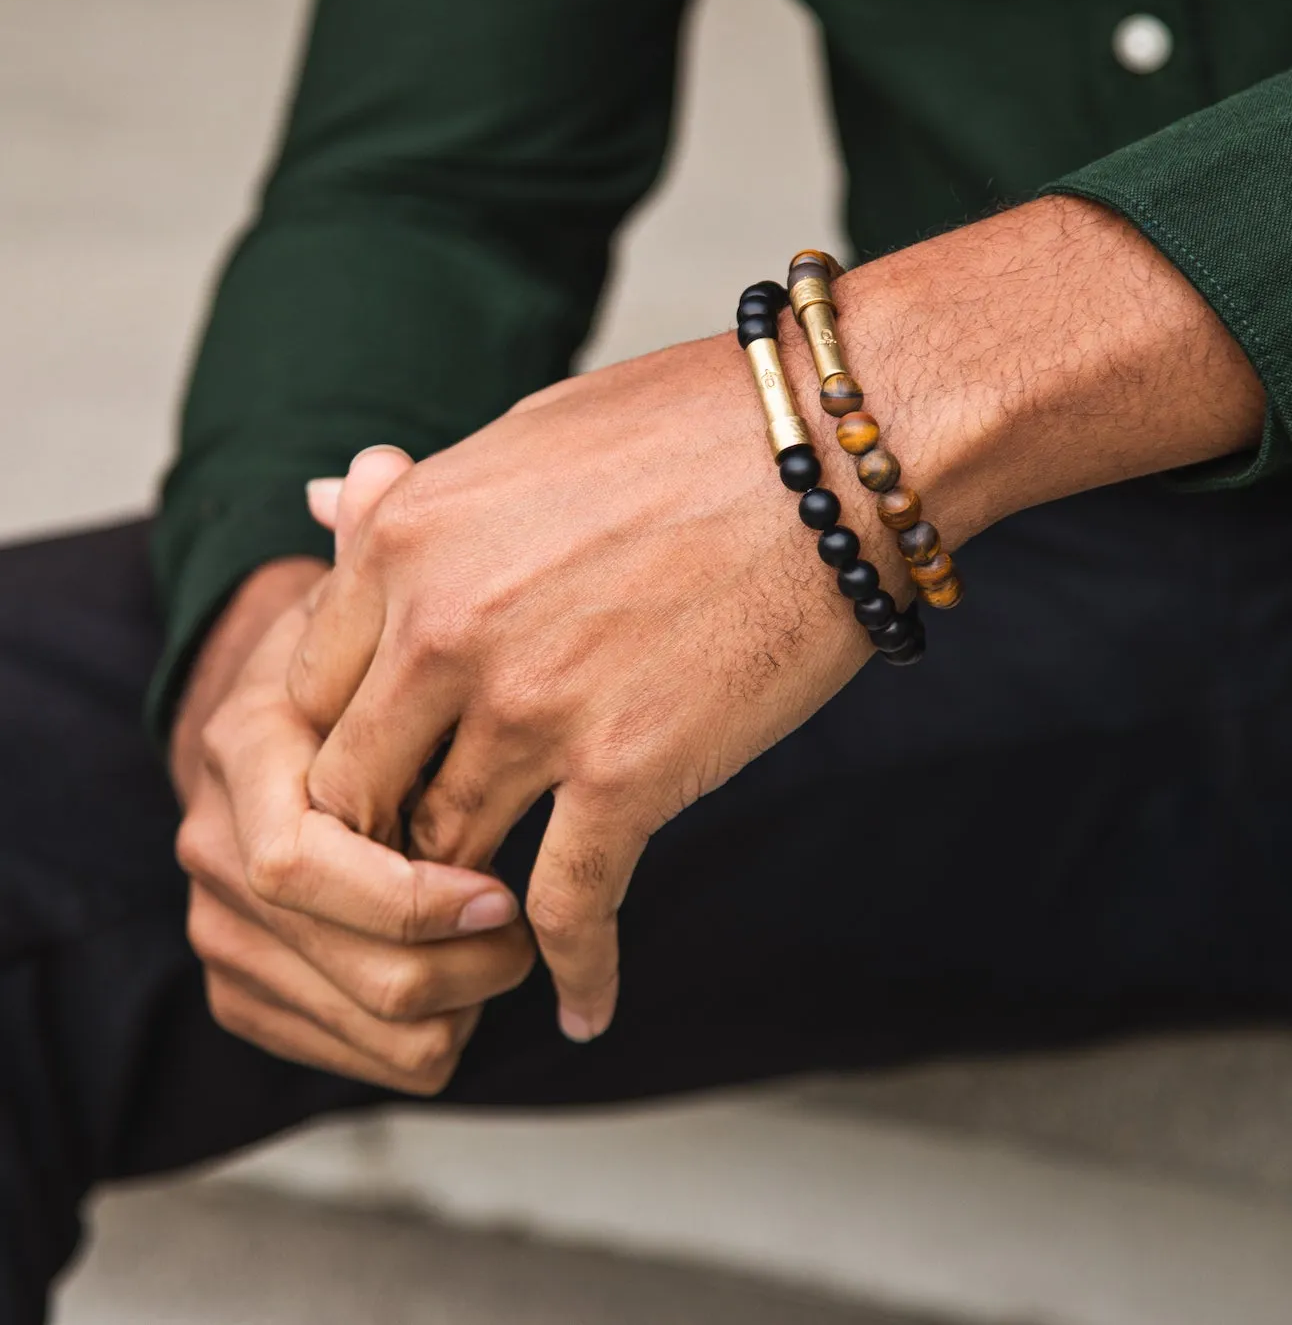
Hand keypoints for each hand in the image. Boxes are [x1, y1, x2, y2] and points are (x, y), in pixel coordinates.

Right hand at [172, 454, 535, 1093]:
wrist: (304, 718)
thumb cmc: (374, 649)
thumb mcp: (378, 592)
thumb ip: (380, 540)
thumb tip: (371, 472)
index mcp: (246, 751)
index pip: (310, 863)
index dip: (419, 893)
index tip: (509, 890)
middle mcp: (213, 845)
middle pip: (355, 963)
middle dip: (468, 963)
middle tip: (539, 927)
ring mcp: (224, 924)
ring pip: (368, 1027)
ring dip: (466, 1004)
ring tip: (524, 948)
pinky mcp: (250, 984)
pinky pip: (351, 1058)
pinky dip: (431, 1039)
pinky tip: (476, 986)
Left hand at [288, 197, 1263, 1044]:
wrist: (839, 453)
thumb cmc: (692, 428)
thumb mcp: (520, 439)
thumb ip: (414, 503)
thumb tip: (324, 507)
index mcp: (406, 541)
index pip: (310, 692)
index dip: (340, 753)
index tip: (379, 789)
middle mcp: (442, 629)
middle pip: (356, 790)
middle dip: (376, 847)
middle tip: (412, 882)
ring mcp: (531, 708)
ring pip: (448, 857)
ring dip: (462, 914)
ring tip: (481, 950)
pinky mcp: (629, 771)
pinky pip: (570, 908)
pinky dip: (575, 972)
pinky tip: (585, 1007)